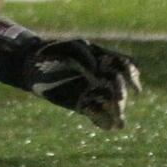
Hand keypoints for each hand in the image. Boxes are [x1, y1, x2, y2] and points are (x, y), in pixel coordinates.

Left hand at [24, 37, 142, 130]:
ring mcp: (93, 92)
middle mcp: (102, 77)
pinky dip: (102, 120)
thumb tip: (97, 71)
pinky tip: (98, 116)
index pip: (126, 67)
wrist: (31, 65)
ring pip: (114, 106)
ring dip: (117, 111)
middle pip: (120, 88)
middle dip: (121, 94)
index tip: (135, 87)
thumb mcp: (70, 46)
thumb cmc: (52, 51)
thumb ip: (85, 55)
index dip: (133, 76)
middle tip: (117, 99)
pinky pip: (99, 117)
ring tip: (116, 117)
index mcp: (103, 60)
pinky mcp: (84, 106)